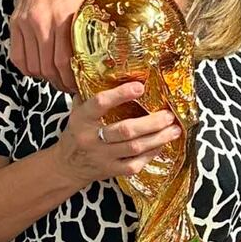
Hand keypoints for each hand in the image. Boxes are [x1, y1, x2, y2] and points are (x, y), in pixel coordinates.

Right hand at [10, 0, 87, 92]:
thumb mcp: (87, 7)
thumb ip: (90, 32)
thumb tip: (100, 60)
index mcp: (65, 19)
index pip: (65, 62)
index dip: (71, 80)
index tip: (78, 86)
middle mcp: (44, 22)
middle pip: (49, 67)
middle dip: (60, 83)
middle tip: (68, 87)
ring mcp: (27, 23)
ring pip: (33, 65)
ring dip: (45, 77)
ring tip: (55, 79)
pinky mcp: (15, 23)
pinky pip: (17, 57)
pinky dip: (28, 68)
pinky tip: (38, 67)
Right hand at [52, 81, 180, 188]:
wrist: (66, 166)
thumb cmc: (77, 133)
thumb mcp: (78, 111)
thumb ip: (92, 93)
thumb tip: (115, 71)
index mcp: (82, 118)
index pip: (100, 103)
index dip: (120, 95)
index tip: (140, 86)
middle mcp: (91, 138)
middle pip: (125, 130)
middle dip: (152, 122)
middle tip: (169, 115)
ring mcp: (101, 156)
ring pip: (134, 148)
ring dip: (158, 138)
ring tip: (174, 129)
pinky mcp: (110, 170)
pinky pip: (134, 164)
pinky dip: (151, 154)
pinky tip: (162, 145)